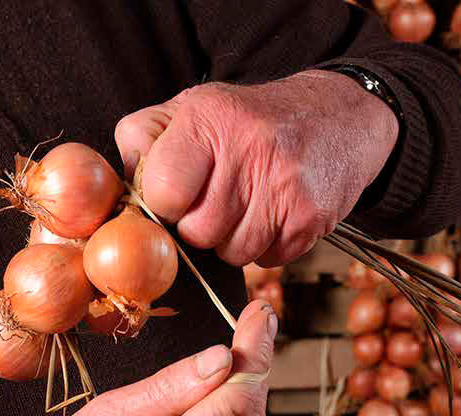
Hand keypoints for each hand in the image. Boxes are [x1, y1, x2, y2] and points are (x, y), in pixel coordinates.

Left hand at [115, 71, 398, 266]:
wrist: (339, 119)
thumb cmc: (248, 121)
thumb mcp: (192, 109)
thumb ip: (143, 141)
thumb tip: (121, 189)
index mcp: (208, 119)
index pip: (163, 193)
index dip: (166, 204)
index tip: (178, 195)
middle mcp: (249, 150)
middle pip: (198, 233)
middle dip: (201, 227)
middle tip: (217, 201)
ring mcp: (284, 188)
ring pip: (232, 254)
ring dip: (232, 241)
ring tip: (247, 205)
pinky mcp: (310, 219)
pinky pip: (266, 261)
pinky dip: (265, 247)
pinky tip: (273, 215)